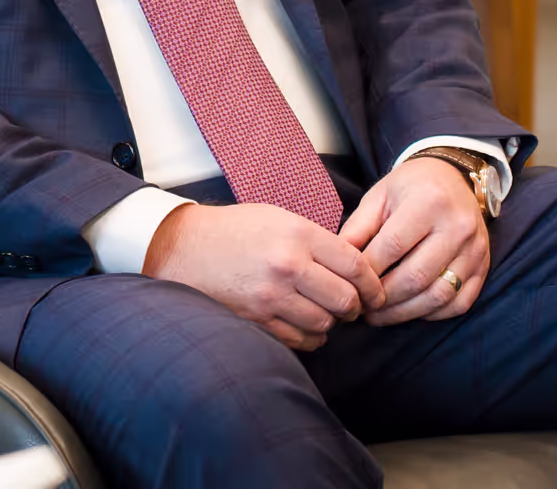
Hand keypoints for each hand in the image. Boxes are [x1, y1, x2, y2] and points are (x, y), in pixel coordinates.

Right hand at [142, 203, 385, 351]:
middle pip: (346, 300)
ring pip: (325, 324)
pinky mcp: (256, 319)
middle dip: (354, 307)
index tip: (374, 291)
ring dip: (329, 322)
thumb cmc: (232, 230)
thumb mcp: (276, 218)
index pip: (355, 264)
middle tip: (351, 306)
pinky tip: (302, 323)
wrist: (182, 247)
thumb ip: (315, 240)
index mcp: (297, 234)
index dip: (372, 283)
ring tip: (321, 312)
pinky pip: (300, 339)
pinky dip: (309, 336)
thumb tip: (352, 267)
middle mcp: (287, 265)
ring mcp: (271, 296)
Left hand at [338, 156, 488, 326]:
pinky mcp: (484, 267)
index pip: (393, 246)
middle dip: (383, 298)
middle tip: (360, 307)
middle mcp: (458, 226)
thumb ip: (358, 228)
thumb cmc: (408, 188)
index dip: (367, 271)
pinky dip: (432, 314)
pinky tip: (409, 311)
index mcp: (429, 202)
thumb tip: (337, 262)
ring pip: (439, 295)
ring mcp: (476, 250)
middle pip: (416, 276)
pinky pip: (459, 303)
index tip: (347, 285)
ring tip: (379, 315)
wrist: (454, 179)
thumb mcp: (379, 196)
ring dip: (405, 312)